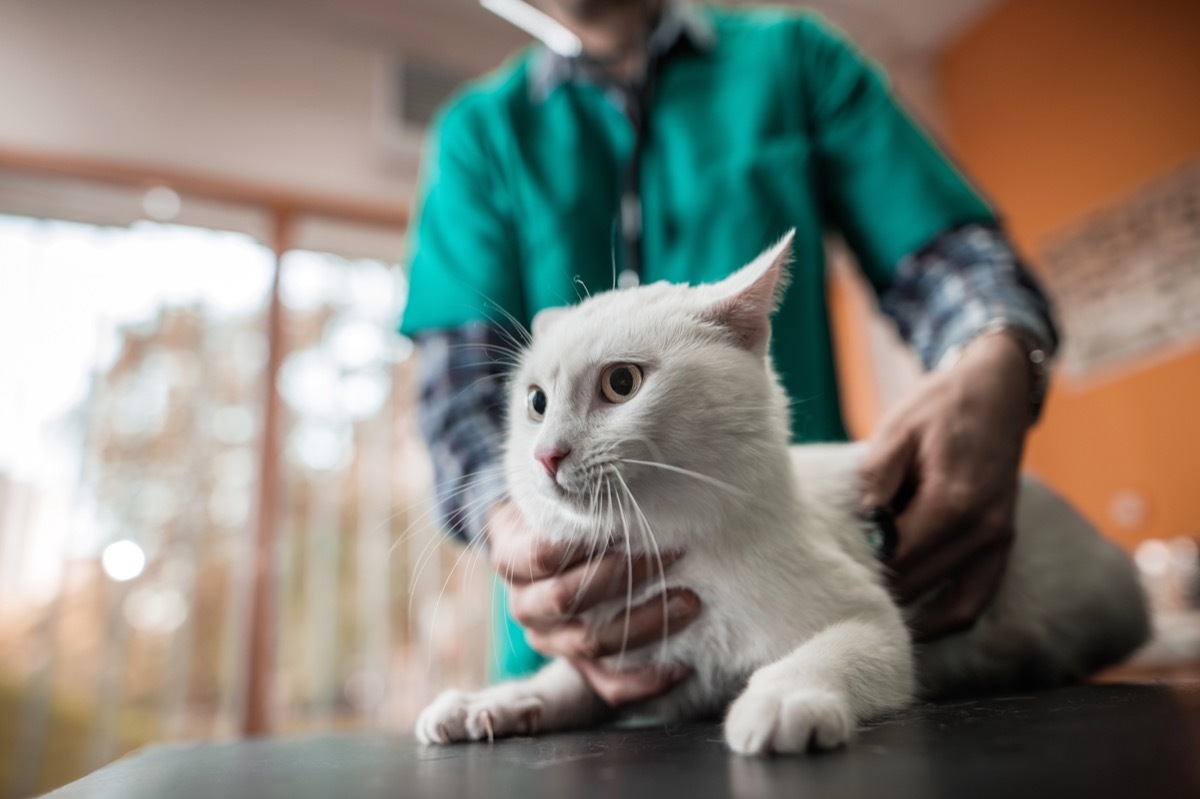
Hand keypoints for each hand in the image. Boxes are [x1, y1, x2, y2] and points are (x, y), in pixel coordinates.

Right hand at [485, 500, 699, 704]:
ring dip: (645, 623)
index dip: (588, 541)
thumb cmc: (557, 517)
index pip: (543, 555)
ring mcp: (551, 640)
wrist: (537, 553)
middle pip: (567, 598)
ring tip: (690, 601)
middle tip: (675, 552)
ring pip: (591, 643)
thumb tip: (609, 459)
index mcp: (513, 559)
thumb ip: (568, 490)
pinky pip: (608, 685)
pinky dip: (645, 680)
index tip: (633, 520)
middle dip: (624, 576)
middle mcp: (526, 605)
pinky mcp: (577, 667)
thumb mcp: (549, 498)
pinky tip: (682, 663)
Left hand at [857, 332, 1034, 639]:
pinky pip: (976, 600)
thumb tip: (859, 526)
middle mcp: (983, 530)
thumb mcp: (896, 431)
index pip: (897, 559)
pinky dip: (946, 618)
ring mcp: (998, 541)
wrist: (997, 388)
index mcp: (953, 501)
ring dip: (910, 612)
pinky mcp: (1002, 544)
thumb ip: (875, 480)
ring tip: (867, 611)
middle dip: (878, 592)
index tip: (825, 571)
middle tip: (834, 594)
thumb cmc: (940, 405)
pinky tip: (912, 622)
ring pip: (951, 605)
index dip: (859, 569)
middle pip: (919, 585)